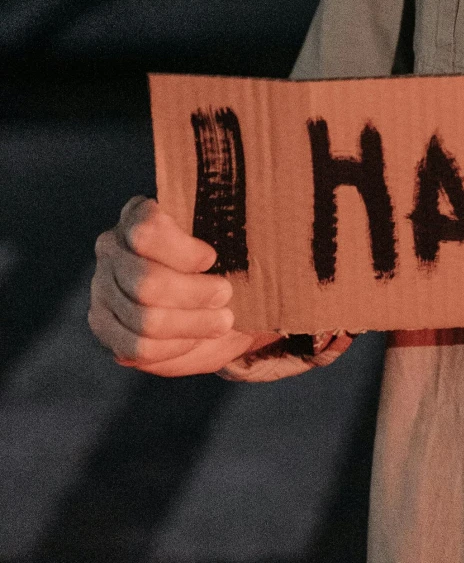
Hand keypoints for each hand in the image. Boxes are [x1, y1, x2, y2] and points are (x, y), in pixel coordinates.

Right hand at [88, 195, 285, 376]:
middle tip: (225, 295)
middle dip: (193, 295)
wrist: (204, 298)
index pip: (146, 231)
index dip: (182, 251)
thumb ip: (231, 229)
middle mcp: (111, 247)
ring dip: (192, 324)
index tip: (211, 259)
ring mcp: (102, 288)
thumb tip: (262, 225)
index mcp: (137, 215)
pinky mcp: (104, 326)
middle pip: (146, 282)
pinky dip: (174, 345)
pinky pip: (138, 347)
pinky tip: (194, 338)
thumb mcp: (228, 239)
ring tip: (221, 320)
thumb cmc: (220, 260)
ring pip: (144, 319)